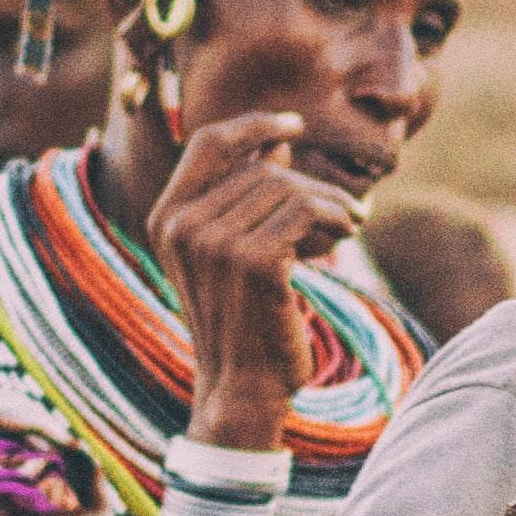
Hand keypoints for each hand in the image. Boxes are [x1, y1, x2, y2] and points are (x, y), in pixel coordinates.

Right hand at [147, 113, 360, 451]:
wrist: (242, 389)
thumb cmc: (244, 323)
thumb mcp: (235, 253)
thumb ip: (247, 197)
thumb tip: (278, 141)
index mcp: (166, 218)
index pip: (208, 143)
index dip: (254, 125)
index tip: (295, 126)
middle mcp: (181, 226)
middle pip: (261, 167)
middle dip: (310, 186)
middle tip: (345, 212)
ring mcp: (213, 244)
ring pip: (287, 187)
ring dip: (329, 203)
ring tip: (349, 224)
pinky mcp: (254, 263)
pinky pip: (305, 212)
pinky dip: (334, 217)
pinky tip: (347, 234)